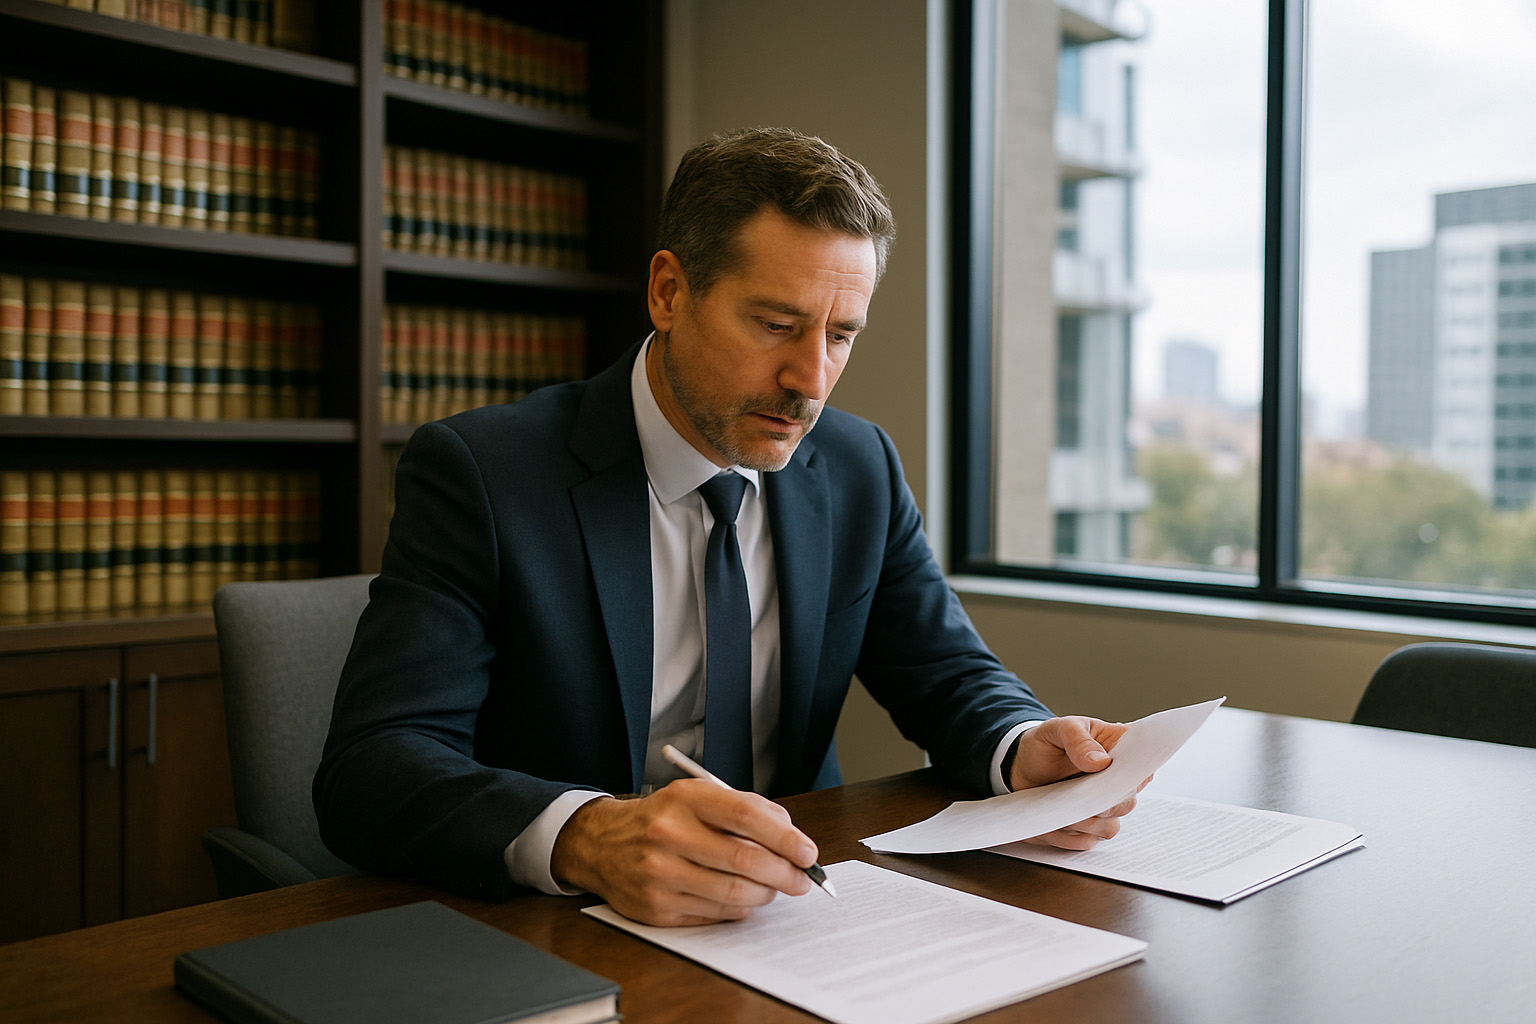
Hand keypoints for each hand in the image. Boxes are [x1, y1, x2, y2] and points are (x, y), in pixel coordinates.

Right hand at [549, 779, 817, 925]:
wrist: (603, 844)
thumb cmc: (664, 818)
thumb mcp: (698, 797)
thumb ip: (746, 808)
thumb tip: (792, 836)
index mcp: (684, 799)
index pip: (745, 817)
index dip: (784, 837)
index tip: (808, 852)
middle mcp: (668, 834)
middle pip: (744, 860)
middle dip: (784, 874)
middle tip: (802, 880)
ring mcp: (659, 874)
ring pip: (733, 893)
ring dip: (765, 894)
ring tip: (773, 888)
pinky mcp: (656, 908)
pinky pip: (714, 914)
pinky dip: (739, 908)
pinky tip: (743, 899)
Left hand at [1007, 716, 1150, 850]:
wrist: (1022, 766)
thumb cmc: (1046, 744)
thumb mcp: (1058, 729)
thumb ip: (1079, 739)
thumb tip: (1102, 762)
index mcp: (1119, 750)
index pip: (1144, 767)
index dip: (1133, 776)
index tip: (1110, 780)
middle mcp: (1117, 782)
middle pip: (1127, 802)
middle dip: (1101, 802)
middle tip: (1077, 794)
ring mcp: (1104, 807)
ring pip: (1109, 826)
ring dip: (1084, 822)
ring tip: (1061, 807)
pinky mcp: (1088, 827)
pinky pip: (1088, 841)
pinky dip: (1069, 835)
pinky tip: (1054, 821)